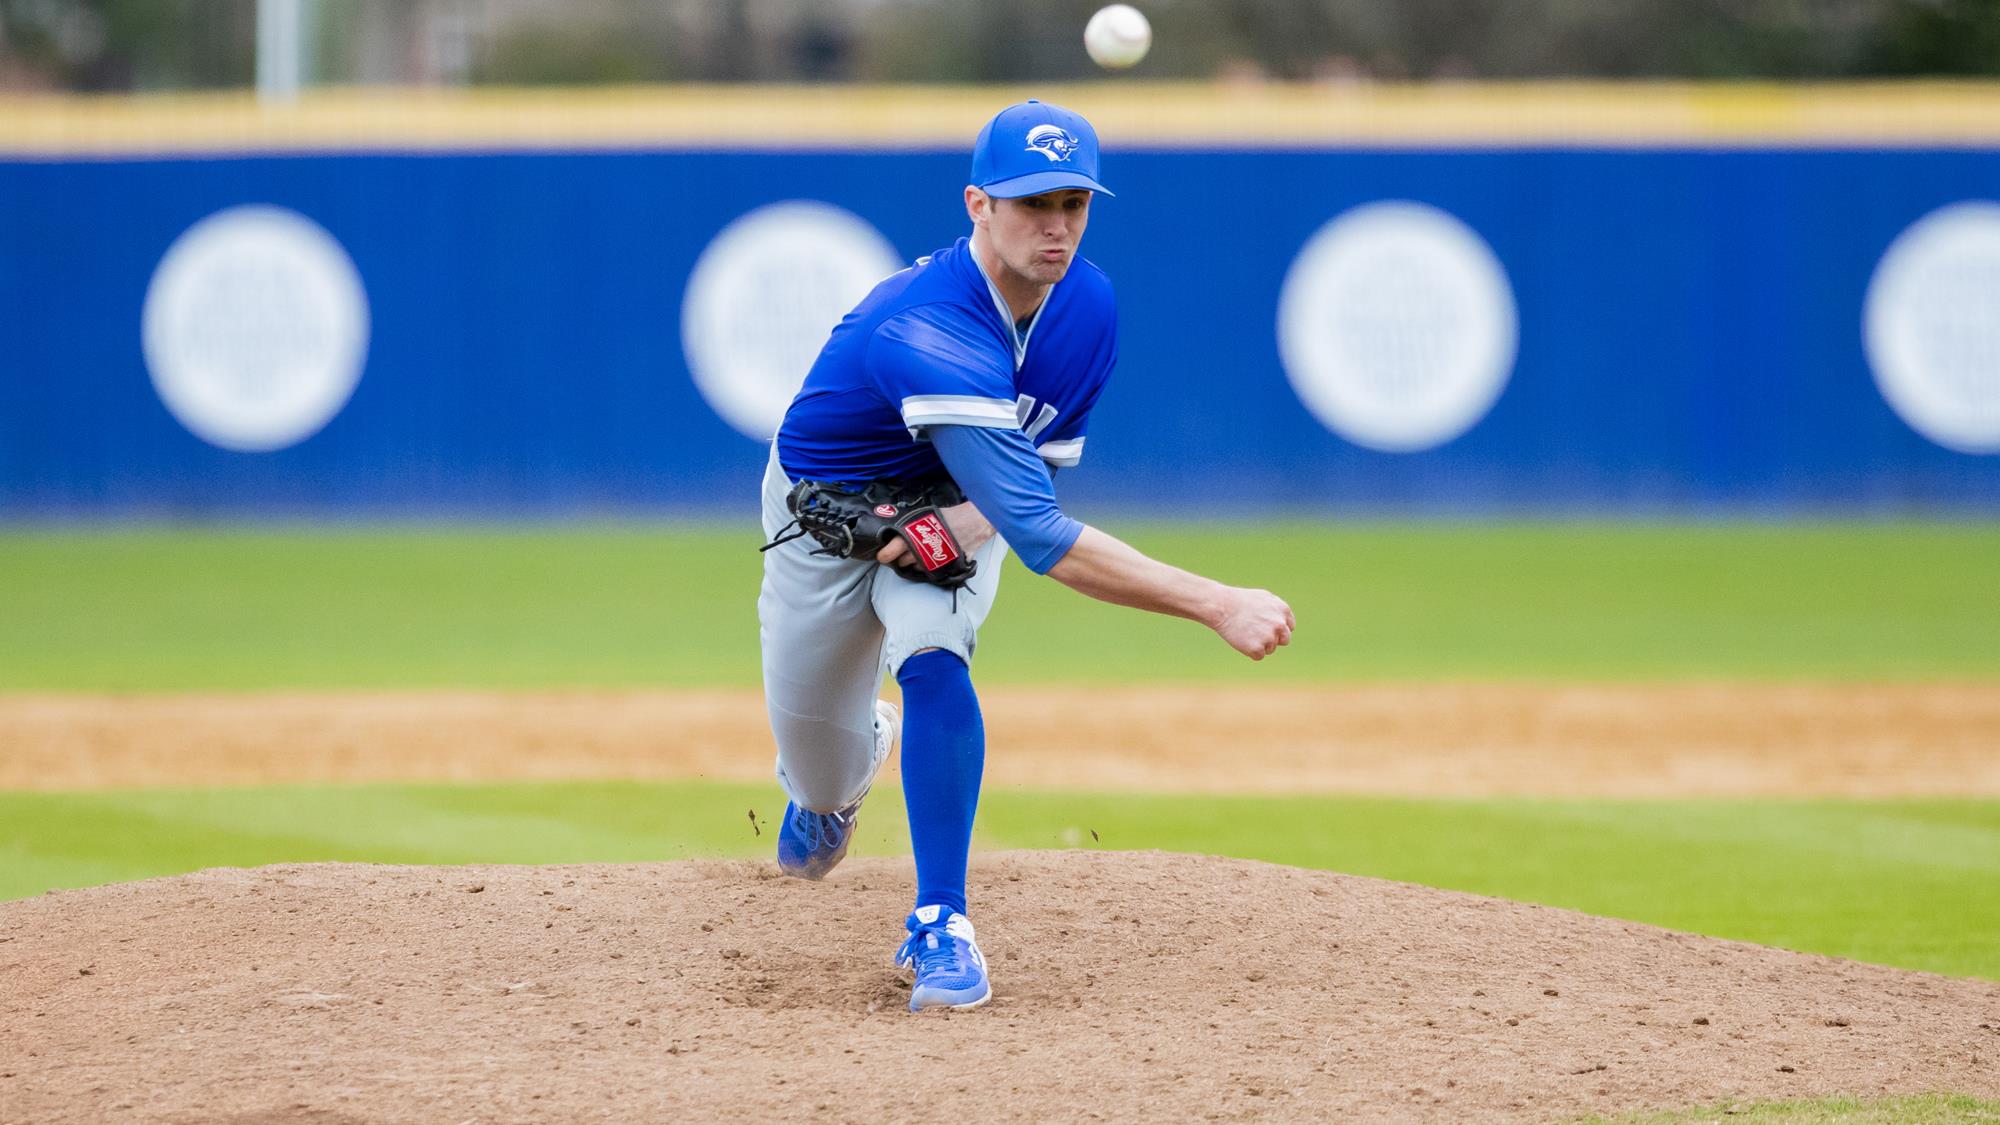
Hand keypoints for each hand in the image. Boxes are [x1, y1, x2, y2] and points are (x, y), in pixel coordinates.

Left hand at [876, 501, 994, 567]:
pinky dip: (927, 567)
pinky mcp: (943, 568)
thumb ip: (912, 526)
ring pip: (915, 568)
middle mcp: (921, 550)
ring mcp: (932, 561)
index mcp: (914, 535)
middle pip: (902, 561)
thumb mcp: (927, 516)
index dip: (885, 555)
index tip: (882, 556)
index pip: (892, 549)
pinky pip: (929, 572)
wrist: (975, 522)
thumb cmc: (951, 516)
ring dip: (914, 563)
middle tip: (902, 553)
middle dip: (900, 558)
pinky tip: (930, 560)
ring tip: (920, 554)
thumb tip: (896, 532)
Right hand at [1212, 587, 1294, 659]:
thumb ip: (1278, 609)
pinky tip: (1241, 640)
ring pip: (1270, 649)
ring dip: (1259, 645)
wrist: (1222, 607)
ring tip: (1245, 632)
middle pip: (1284, 641)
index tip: (1265, 627)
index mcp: (1283, 610)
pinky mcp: (1257, 648)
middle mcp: (1280, 625)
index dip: (1277, 629)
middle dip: (1272, 639)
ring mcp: (1269, 637)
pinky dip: (1249, 651)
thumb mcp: (1264, 597)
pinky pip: (1258, 656)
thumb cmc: (1240, 600)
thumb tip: (1285, 621)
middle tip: (1255, 632)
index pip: (1289, 628)